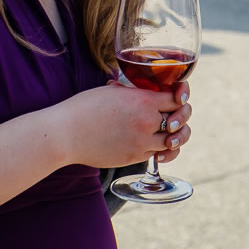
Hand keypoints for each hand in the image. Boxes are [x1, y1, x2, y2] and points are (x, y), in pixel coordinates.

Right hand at [54, 81, 191, 169]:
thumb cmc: (84, 108)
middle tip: (177, 115)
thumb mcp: (112, 91)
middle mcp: (147, 122)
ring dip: (177, 136)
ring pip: (174, 141)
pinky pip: (158, 154)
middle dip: (182, 116)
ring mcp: (142, 143)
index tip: (177, 96)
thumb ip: (133, 92)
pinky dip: (163, 150)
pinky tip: (161, 148)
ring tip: (173, 133)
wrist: (66, 134)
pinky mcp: (134, 157)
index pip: (176, 98)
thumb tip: (142, 92)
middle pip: (180, 119)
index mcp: (142, 101)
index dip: (180, 95)